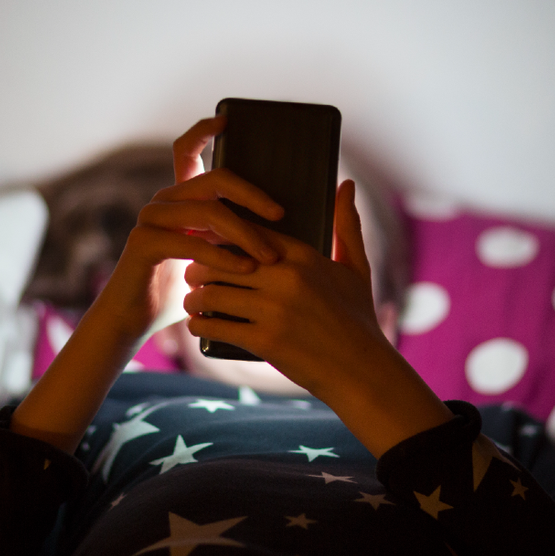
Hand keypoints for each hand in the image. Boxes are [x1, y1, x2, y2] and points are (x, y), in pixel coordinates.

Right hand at [94, 116, 285, 341]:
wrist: (134, 320)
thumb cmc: (179, 292)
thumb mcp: (212, 260)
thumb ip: (232, 240)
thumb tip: (279, 230)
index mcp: (179, 200)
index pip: (186, 151)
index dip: (204, 131)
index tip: (227, 120)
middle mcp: (163, 202)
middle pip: (214, 180)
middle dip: (253, 195)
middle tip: (280, 215)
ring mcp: (151, 219)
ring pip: (208, 211)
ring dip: (246, 233)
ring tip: (270, 257)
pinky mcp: (144, 243)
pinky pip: (191, 242)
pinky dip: (223, 256)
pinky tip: (244, 268)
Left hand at [180, 179, 385, 397]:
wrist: (362, 371)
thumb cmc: (359, 320)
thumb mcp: (356, 268)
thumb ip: (347, 225)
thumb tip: (347, 183)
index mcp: (304, 257)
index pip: (248, 233)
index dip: (222, 238)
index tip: (209, 244)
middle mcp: (287, 278)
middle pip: (222, 260)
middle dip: (201, 268)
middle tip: (192, 274)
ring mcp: (275, 309)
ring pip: (213, 292)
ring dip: (196, 297)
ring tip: (192, 300)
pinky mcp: (265, 340)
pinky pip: (216, 324)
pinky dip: (200, 324)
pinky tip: (198, 324)